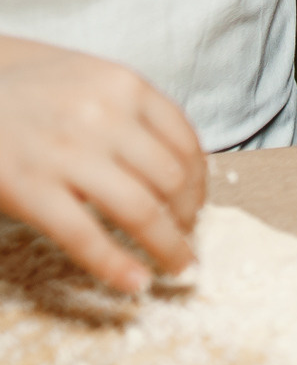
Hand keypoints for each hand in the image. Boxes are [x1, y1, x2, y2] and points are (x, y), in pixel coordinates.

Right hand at [0, 37, 205, 293]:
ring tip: (175, 265)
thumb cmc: (30, 89)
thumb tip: (176, 169)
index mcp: (126, 86)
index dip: (199, 183)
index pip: (185, 142)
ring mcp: (67, 153)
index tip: (197, 205)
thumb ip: (132, 114)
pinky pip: (85, 236)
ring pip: (140, 211)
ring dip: (167, 246)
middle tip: (187, 238)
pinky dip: (116, 266)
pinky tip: (135, 283)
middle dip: (187, 216)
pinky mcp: (29, 188)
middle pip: (171, 179)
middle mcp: (105, 116)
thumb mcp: (91, 81)